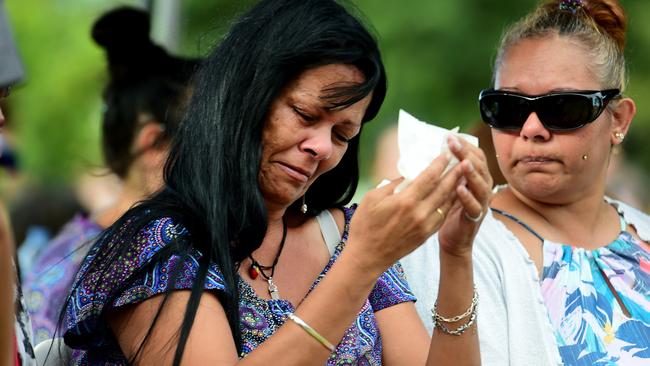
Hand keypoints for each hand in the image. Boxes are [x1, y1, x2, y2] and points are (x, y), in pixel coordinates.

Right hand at [348, 152, 464, 272]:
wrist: (368, 256)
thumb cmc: (365, 226)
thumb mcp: (372, 198)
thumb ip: (393, 185)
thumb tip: (407, 175)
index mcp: (405, 201)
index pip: (429, 177)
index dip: (440, 164)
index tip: (446, 154)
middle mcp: (419, 213)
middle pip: (443, 189)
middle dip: (455, 173)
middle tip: (465, 160)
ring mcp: (425, 225)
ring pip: (446, 202)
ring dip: (456, 188)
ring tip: (463, 175)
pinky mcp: (426, 235)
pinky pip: (442, 215)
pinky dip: (450, 203)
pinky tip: (453, 196)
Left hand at [437, 135, 492, 257]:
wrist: (454, 239)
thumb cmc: (449, 210)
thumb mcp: (448, 186)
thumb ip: (447, 171)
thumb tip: (432, 151)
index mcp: (476, 178)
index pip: (475, 156)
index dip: (465, 145)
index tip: (450, 136)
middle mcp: (483, 188)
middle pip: (480, 166)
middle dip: (466, 153)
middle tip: (453, 143)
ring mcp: (481, 203)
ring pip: (481, 185)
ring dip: (472, 173)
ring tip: (463, 163)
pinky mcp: (475, 218)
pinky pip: (474, 206)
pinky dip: (467, 197)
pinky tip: (459, 188)